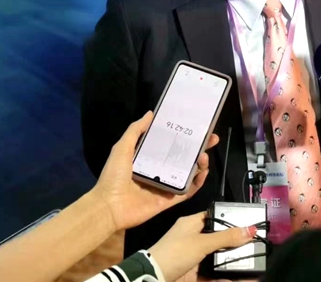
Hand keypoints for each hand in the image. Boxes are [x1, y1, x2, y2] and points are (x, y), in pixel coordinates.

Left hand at [90, 111, 218, 231]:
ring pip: (188, 173)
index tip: (196, 127)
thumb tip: (150, 113)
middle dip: (198, 148)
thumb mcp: (122, 148)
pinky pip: (187, 191)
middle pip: (183, 157)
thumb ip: (135, 131)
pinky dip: (197, 183)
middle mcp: (158, 170)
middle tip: (212, 139)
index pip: (170, 144)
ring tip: (204, 156)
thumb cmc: (114, 176)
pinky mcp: (169, 200)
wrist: (109, 207)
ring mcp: (165, 186)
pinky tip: (203, 173)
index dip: (183, 136)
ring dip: (200, 164)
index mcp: (147, 158)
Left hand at [150, 212, 255, 281]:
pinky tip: (242, 277)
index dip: (230, 218)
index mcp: (191, 223)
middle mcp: (192, 238)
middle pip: (218, 238)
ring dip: (232, 260)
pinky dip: (225, 276)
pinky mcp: (194, 274)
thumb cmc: (176, 252)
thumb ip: (226, 237)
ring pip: (217, 257)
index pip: (214, 216)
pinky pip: (214, 275)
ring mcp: (193, 257)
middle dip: (234, 242)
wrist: (154, 278)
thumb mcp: (202, 242)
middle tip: (254, 243)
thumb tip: (251, 229)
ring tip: (251, 259)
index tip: (247, 222)